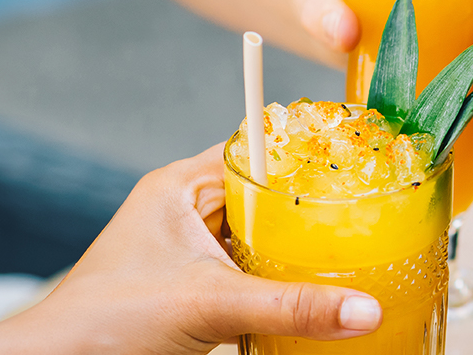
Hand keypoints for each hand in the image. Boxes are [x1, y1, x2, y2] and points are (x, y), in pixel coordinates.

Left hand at [0, 147, 381, 353]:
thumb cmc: (105, 323)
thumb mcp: (211, 304)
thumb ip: (293, 306)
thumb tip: (365, 311)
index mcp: (179, 188)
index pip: (255, 150)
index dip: (303, 154)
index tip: (354, 162)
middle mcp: (185, 216)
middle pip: (265, 199)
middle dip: (310, 210)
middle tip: (367, 213)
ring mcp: (191, 258)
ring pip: (261, 241)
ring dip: (297, 252)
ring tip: (354, 251)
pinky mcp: (196, 296)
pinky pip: (252, 280)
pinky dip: (281, 287)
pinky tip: (315, 295)